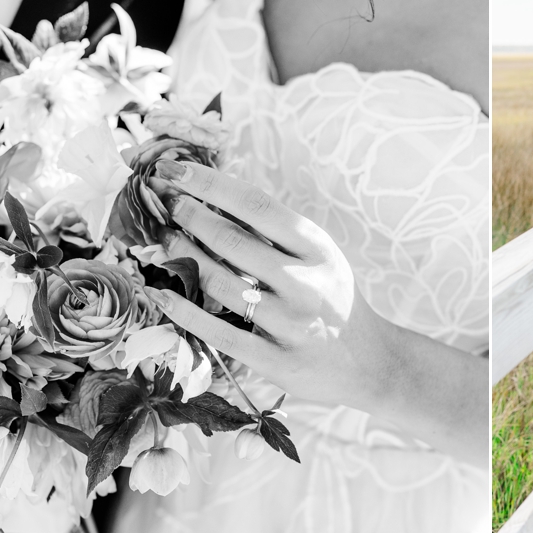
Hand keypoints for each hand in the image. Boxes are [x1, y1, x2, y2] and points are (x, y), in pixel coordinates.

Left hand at [143, 161, 488, 464]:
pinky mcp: (275, 361)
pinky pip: (218, 332)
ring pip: (220, 283)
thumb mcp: (321, 257)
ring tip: (162, 243)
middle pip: (233, 241)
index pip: (257, 206)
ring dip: (182, 259)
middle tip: (166, 206)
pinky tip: (161, 293)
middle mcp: (305, 283)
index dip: (211, 185)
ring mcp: (290, 324)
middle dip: (190, 217)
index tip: (176, 170)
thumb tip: (216, 201)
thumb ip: (278, 235)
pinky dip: (184, 311)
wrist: (371, 363)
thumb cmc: (335, 299)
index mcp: (318, 249)